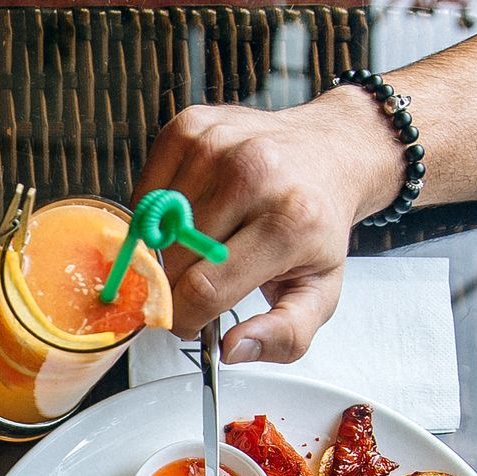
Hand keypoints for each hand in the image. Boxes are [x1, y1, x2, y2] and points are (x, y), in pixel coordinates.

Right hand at [134, 89, 405, 360]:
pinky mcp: (190, 127)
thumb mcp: (320, 292)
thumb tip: (233, 349)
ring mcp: (217, 145)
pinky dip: (156, 212)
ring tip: (200, 241)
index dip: (187, 318)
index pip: (203, 290)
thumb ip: (285, 336)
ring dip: (166, 247)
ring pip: (154, 228)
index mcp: (289, 221)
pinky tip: (189, 211)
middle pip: (174, 261)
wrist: (330, 151)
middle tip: (199, 282)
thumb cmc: (317, 224)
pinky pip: (146, 191)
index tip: (192, 321)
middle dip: (176, 285)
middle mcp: (253, 174)